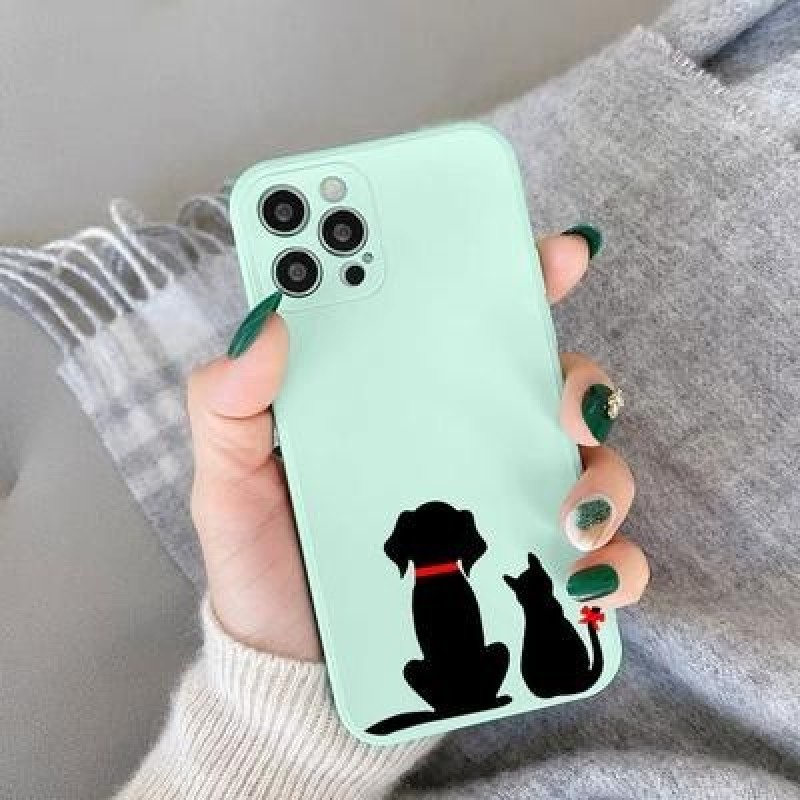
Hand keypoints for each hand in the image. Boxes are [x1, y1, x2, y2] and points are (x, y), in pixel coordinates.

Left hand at [187, 231, 648, 660]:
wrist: (294, 669)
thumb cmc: (266, 564)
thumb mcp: (228, 481)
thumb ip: (228, 405)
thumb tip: (266, 321)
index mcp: (400, 399)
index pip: (464, 320)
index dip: (513, 274)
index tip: (549, 253)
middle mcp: (463, 440)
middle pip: (547, 383)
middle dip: (577, 374)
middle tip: (565, 399)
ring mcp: (500, 504)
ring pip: (588, 462)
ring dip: (603, 472)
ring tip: (571, 510)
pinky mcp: (522, 572)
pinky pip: (594, 557)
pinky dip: (613, 561)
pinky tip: (585, 575)